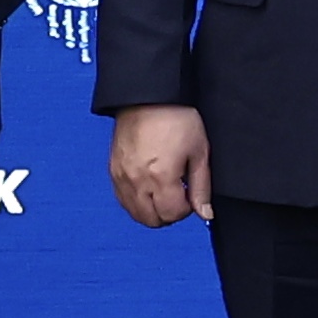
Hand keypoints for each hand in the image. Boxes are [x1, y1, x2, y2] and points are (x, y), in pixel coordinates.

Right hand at [110, 103, 212, 227]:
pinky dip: (136, 201)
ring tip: (163, 192)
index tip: (189, 195)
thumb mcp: (199, 152)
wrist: (147, 97)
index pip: (172, 215)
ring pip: (135, 214)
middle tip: (178, 197)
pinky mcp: (113, 170)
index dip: (185, 209)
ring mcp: (122, 177)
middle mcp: (137, 181)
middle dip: (168, 214)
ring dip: (151, 210)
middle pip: (151, 220)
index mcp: (161, 177)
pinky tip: (148, 188)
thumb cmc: (175, 118)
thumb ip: (201, 187)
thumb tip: (205, 213)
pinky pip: (122, 200)